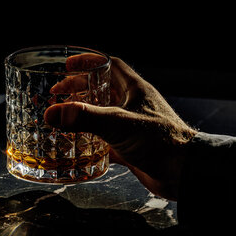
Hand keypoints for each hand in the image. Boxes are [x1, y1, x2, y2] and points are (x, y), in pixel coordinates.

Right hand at [44, 56, 196, 200]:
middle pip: (103, 89)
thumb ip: (85, 118)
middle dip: (80, 89)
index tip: (68, 65)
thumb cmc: (160, 141)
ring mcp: (131, 126)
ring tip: (63, 117)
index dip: (89, 62)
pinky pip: (105, 140)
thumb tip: (52, 113)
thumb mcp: (118, 124)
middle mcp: (133, 105)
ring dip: (84, 114)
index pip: (111, 65)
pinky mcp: (129, 147)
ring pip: (103, 114)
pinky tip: (76, 146)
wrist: (183, 173)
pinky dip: (90, 141)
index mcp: (135, 90)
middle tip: (59, 94)